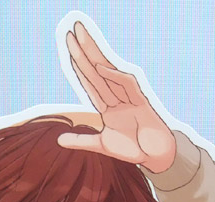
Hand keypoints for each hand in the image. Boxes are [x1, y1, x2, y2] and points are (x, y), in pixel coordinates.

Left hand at [58, 22, 175, 173]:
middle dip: (84, 51)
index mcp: (107, 106)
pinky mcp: (142, 102)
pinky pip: (127, 85)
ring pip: (109, 72)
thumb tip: (59, 140)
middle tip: (71, 31)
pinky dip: (114, 76)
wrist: (156, 157)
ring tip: (81, 38)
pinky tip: (100, 66)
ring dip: (95, 55)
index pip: (89, 81)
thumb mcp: (101, 145)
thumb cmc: (133, 149)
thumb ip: (81, 141)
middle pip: (96, 70)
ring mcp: (129, 98)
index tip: (68, 48)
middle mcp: (117, 97)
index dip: (78, 65)